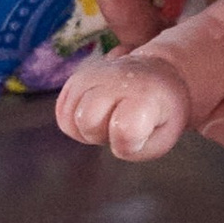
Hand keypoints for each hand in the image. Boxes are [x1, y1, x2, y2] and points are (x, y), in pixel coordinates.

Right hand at [57, 48, 196, 161]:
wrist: (158, 75)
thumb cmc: (160, 113)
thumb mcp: (161, 138)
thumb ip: (131, 148)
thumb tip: (96, 134)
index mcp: (144, 95)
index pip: (124, 130)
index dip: (127, 143)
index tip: (142, 132)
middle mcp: (113, 78)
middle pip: (86, 122)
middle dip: (100, 135)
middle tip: (121, 124)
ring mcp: (90, 74)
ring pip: (69, 120)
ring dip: (87, 129)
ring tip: (110, 117)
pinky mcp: (74, 78)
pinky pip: (62, 116)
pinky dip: (75, 123)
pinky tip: (96, 114)